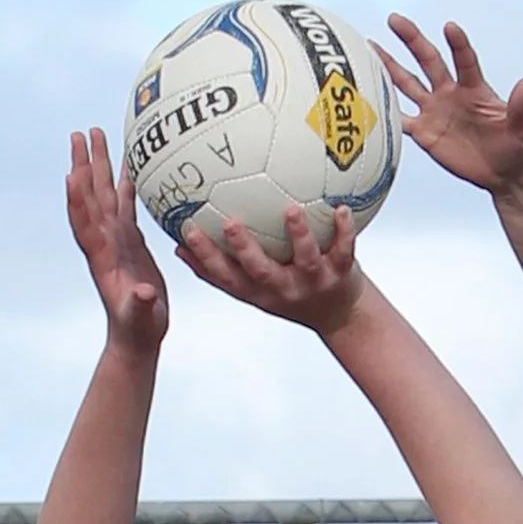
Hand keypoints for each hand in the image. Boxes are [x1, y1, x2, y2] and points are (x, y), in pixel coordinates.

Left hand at [66, 128, 167, 352]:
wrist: (137, 335)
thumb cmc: (137, 329)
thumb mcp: (139, 317)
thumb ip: (139, 303)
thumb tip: (142, 293)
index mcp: (101, 257)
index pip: (85, 223)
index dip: (77, 200)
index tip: (71, 173)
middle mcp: (104, 241)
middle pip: (90, 196)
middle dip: (85, 165)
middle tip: (81, 134)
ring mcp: (115, 238)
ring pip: (104, 194)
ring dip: (99, 165)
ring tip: (97, 135)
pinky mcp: (129, 240)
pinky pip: (124, 204)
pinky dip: (124, 183)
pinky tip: (128, 163)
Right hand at [177, 198, 363, 333]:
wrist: (343, 316)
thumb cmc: (290, 292)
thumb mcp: (254, 289)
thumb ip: (220, 270)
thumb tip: (177, 246)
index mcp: (259, 292)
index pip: (226, 277)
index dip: (206, 257)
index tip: (187, 230)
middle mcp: (284, 289)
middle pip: (261, 272)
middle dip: (244, 249)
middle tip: (229, 223)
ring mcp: (313, 282)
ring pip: (304, 260)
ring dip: (298, 234)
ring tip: (290, 209)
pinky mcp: (342, 274)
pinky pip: (345, 250)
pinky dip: (344, 230)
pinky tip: (341, 207)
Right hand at [380, 15, 522, 195]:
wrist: (504, 173)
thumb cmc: (517, 147)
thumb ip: (521, 106)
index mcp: (474, 89)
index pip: (464, 61)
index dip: (458, 45)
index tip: (450, 27)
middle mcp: (450, 94)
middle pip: (428, 61)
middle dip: (412, 40)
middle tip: (395, 19)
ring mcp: (435, 111)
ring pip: (407, 83)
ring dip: (389, 67)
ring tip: (370, 47)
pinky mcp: (425, 133)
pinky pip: (400, 119)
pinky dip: (384, 111)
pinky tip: (366, 97)